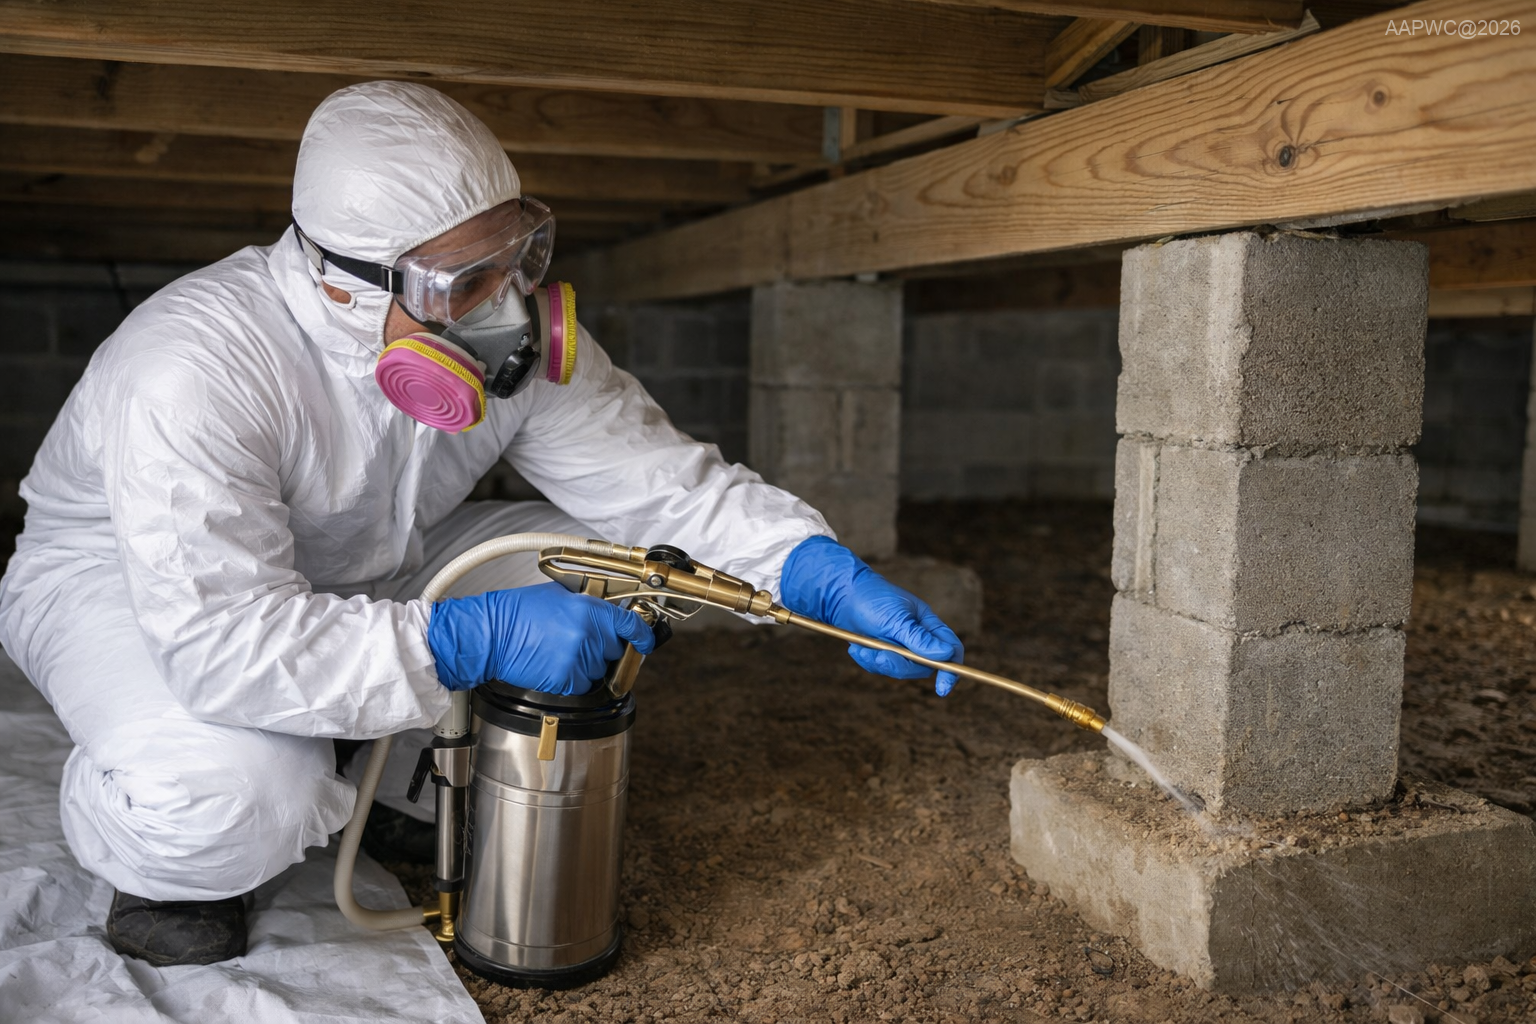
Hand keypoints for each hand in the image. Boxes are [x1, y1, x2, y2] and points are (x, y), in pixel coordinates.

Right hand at [428, 582, 654, 694]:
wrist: (491, 634)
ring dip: (585, 665)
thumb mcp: (560, 595)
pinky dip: (572, 680)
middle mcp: (588, 635)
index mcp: (589, 610)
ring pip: (598, 670)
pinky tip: (553, 664)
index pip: (631, 625)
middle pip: (614, 650)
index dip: (643, 636)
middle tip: (576, 641)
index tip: (646, 641)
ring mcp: (578, 659)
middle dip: (601, 647)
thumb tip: (608, 614)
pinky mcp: (566, 680)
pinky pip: (583, 685)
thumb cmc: (517, 613)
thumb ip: (588, 604)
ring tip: (558, 651)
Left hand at [780, 536, 963, 695]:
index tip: (942, 688)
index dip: (951, 668)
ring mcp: (898, 644)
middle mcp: (917, 635)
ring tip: (861, 648)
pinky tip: (855, 647)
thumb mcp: (896, 619)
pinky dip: (867, 660)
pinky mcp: (880, 650)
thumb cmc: (871, 599)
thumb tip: (947, 654)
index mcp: (927, 623)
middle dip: (900, 666)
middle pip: (923, 666)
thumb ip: (919, 639)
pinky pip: (880, 667)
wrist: (838, 594)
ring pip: (899, 669)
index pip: (950, 648)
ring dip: (879, 662)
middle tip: (880, 657)